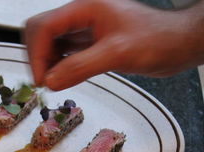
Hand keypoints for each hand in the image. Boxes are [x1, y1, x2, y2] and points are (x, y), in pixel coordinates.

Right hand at [24, 0, 203, 89]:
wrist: (177, 44)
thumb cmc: (157, 40)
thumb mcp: (118, 53)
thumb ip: (81, 67)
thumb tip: (50, 81)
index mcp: (84, 8)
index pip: (44, 27)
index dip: (37, 53)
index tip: (41, 79)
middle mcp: (79, 17)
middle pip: (39, 31)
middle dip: (36, 55)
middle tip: (43, 80)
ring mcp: (82, 30)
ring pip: (48, 43)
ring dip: (45, 62)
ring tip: (52, 81)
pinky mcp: (87, 44)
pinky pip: (62, 53)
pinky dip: (57, 66)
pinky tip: (63, 78)